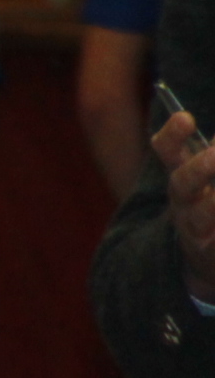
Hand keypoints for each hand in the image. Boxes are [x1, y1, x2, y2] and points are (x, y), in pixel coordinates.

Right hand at [150, 111, 214, 301]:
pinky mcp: (208, 251)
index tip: (185, 118)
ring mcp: (195, 229)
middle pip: (182, 183)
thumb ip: (210, 153)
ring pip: (203, 215)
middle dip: (200, 168)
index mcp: (182, 178)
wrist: (204, 260)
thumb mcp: (205, 176)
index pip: (167, 151)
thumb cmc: (208, 206)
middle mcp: (183, 202)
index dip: (172, 135)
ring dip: (213, 204)